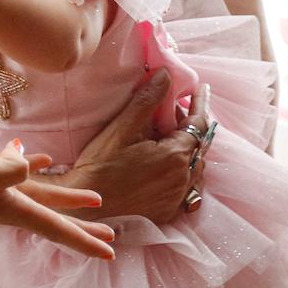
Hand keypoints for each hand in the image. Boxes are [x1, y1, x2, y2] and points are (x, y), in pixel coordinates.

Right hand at [0, 137, 115, 259]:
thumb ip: (4, 170)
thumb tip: (30, 165)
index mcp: (9, 207)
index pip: (55, 227)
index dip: (84, 239)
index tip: (111, 252)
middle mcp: (4, 204)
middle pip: (53, 217)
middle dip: (82, 227)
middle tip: (111, 237)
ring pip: (39, 196)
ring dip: (65, 198)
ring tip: (92, 201)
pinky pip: (16, 174)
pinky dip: (32, 168)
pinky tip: (41, 159)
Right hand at [27, 70, 209, 223]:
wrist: (86, 211)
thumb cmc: (99, 168)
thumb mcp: (120, 130)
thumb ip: (146, 101)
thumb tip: (165, 76)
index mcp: (175, 156)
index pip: (198, 124)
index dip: (200, 103)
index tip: (201, 88)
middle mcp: (183, 179)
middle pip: (198, 145)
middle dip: (190, 125)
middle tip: (174, 109)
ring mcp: (178, 198)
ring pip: (195, 166)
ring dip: (187, 149)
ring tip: (169, 136)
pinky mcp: (170, 211)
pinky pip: (189, 187)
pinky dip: (184, 172)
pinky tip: (168, 166)